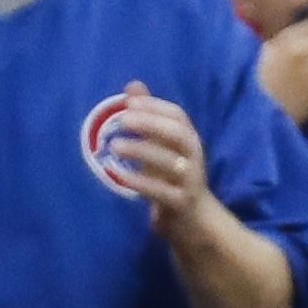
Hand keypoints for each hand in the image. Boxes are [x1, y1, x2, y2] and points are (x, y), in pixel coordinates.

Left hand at [108, 80, 217, 241]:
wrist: (193, 221)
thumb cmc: (173, 178)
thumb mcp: (162, 146)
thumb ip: (149, 118)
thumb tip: (132, 86)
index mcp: (188, 140)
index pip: (178, 116)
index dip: (156, 106)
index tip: (130, 102)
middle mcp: (193, 156)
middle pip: (178, 134)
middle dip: (152, 124)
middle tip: (123, 120)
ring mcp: (189, 180)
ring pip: (171, 161)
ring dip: (143, 151)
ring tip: (114, 146)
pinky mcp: (180, 202)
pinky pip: (161, 190)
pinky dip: (140, 182)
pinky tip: (119, 175)